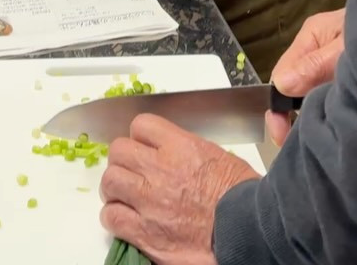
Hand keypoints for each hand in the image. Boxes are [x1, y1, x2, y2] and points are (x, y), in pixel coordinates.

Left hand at [100, 115, 259, 264]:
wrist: (246, 230)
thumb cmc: (240, 195)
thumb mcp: (218, 155)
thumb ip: (188, 149)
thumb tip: (176, 151)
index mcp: (181, 146)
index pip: (142, 125)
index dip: (140, 135)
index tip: (143, 145)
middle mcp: (160, 169)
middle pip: (119, 150)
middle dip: (123, 159)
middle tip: (132, 169)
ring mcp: (148, 201)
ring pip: (110, 181)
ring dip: (115, 187)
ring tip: (124, 193)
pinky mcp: (144, 232)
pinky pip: (111, 217)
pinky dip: (113, 216)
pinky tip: (125, 218)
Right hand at [267, 8, 345, 145]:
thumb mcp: (346, 49)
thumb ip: (315, 65)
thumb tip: (281, 85)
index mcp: (313, 36)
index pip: (281, 75)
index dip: (278, 107)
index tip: (280, 136)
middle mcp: (320, 49)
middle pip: (294, 87)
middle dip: (293, 116)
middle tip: (301, 146)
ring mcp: (335, 63)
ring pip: (312, 94)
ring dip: (314, 115)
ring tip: (322, 141)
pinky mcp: (352, 77)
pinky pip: (332, 97)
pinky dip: (332, 112)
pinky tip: (340, 129)